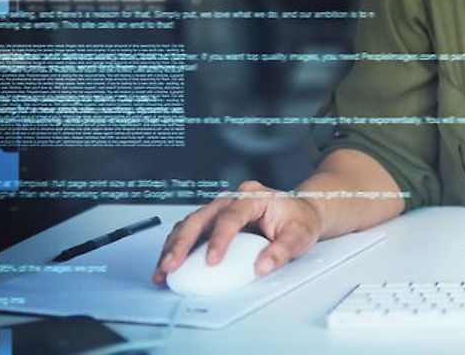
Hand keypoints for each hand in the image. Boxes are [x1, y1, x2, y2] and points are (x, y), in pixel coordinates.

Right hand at [151, 179, 322, 284]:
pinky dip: (177, 247)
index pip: (231, 216)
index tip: (212, 260)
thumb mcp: (299, 235)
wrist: (301, 212)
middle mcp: (233, 199)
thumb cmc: (299, 220)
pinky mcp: (213, 221)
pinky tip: (169, 264)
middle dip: (183, 242)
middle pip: (201, 217)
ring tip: (163, 269)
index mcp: (253, 196)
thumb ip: (282, 251)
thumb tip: (262, 266)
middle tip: (172, 265)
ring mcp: (220, 208)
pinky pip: (190, 231)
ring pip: (190, 223)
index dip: (219, 239)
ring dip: (174, 246)